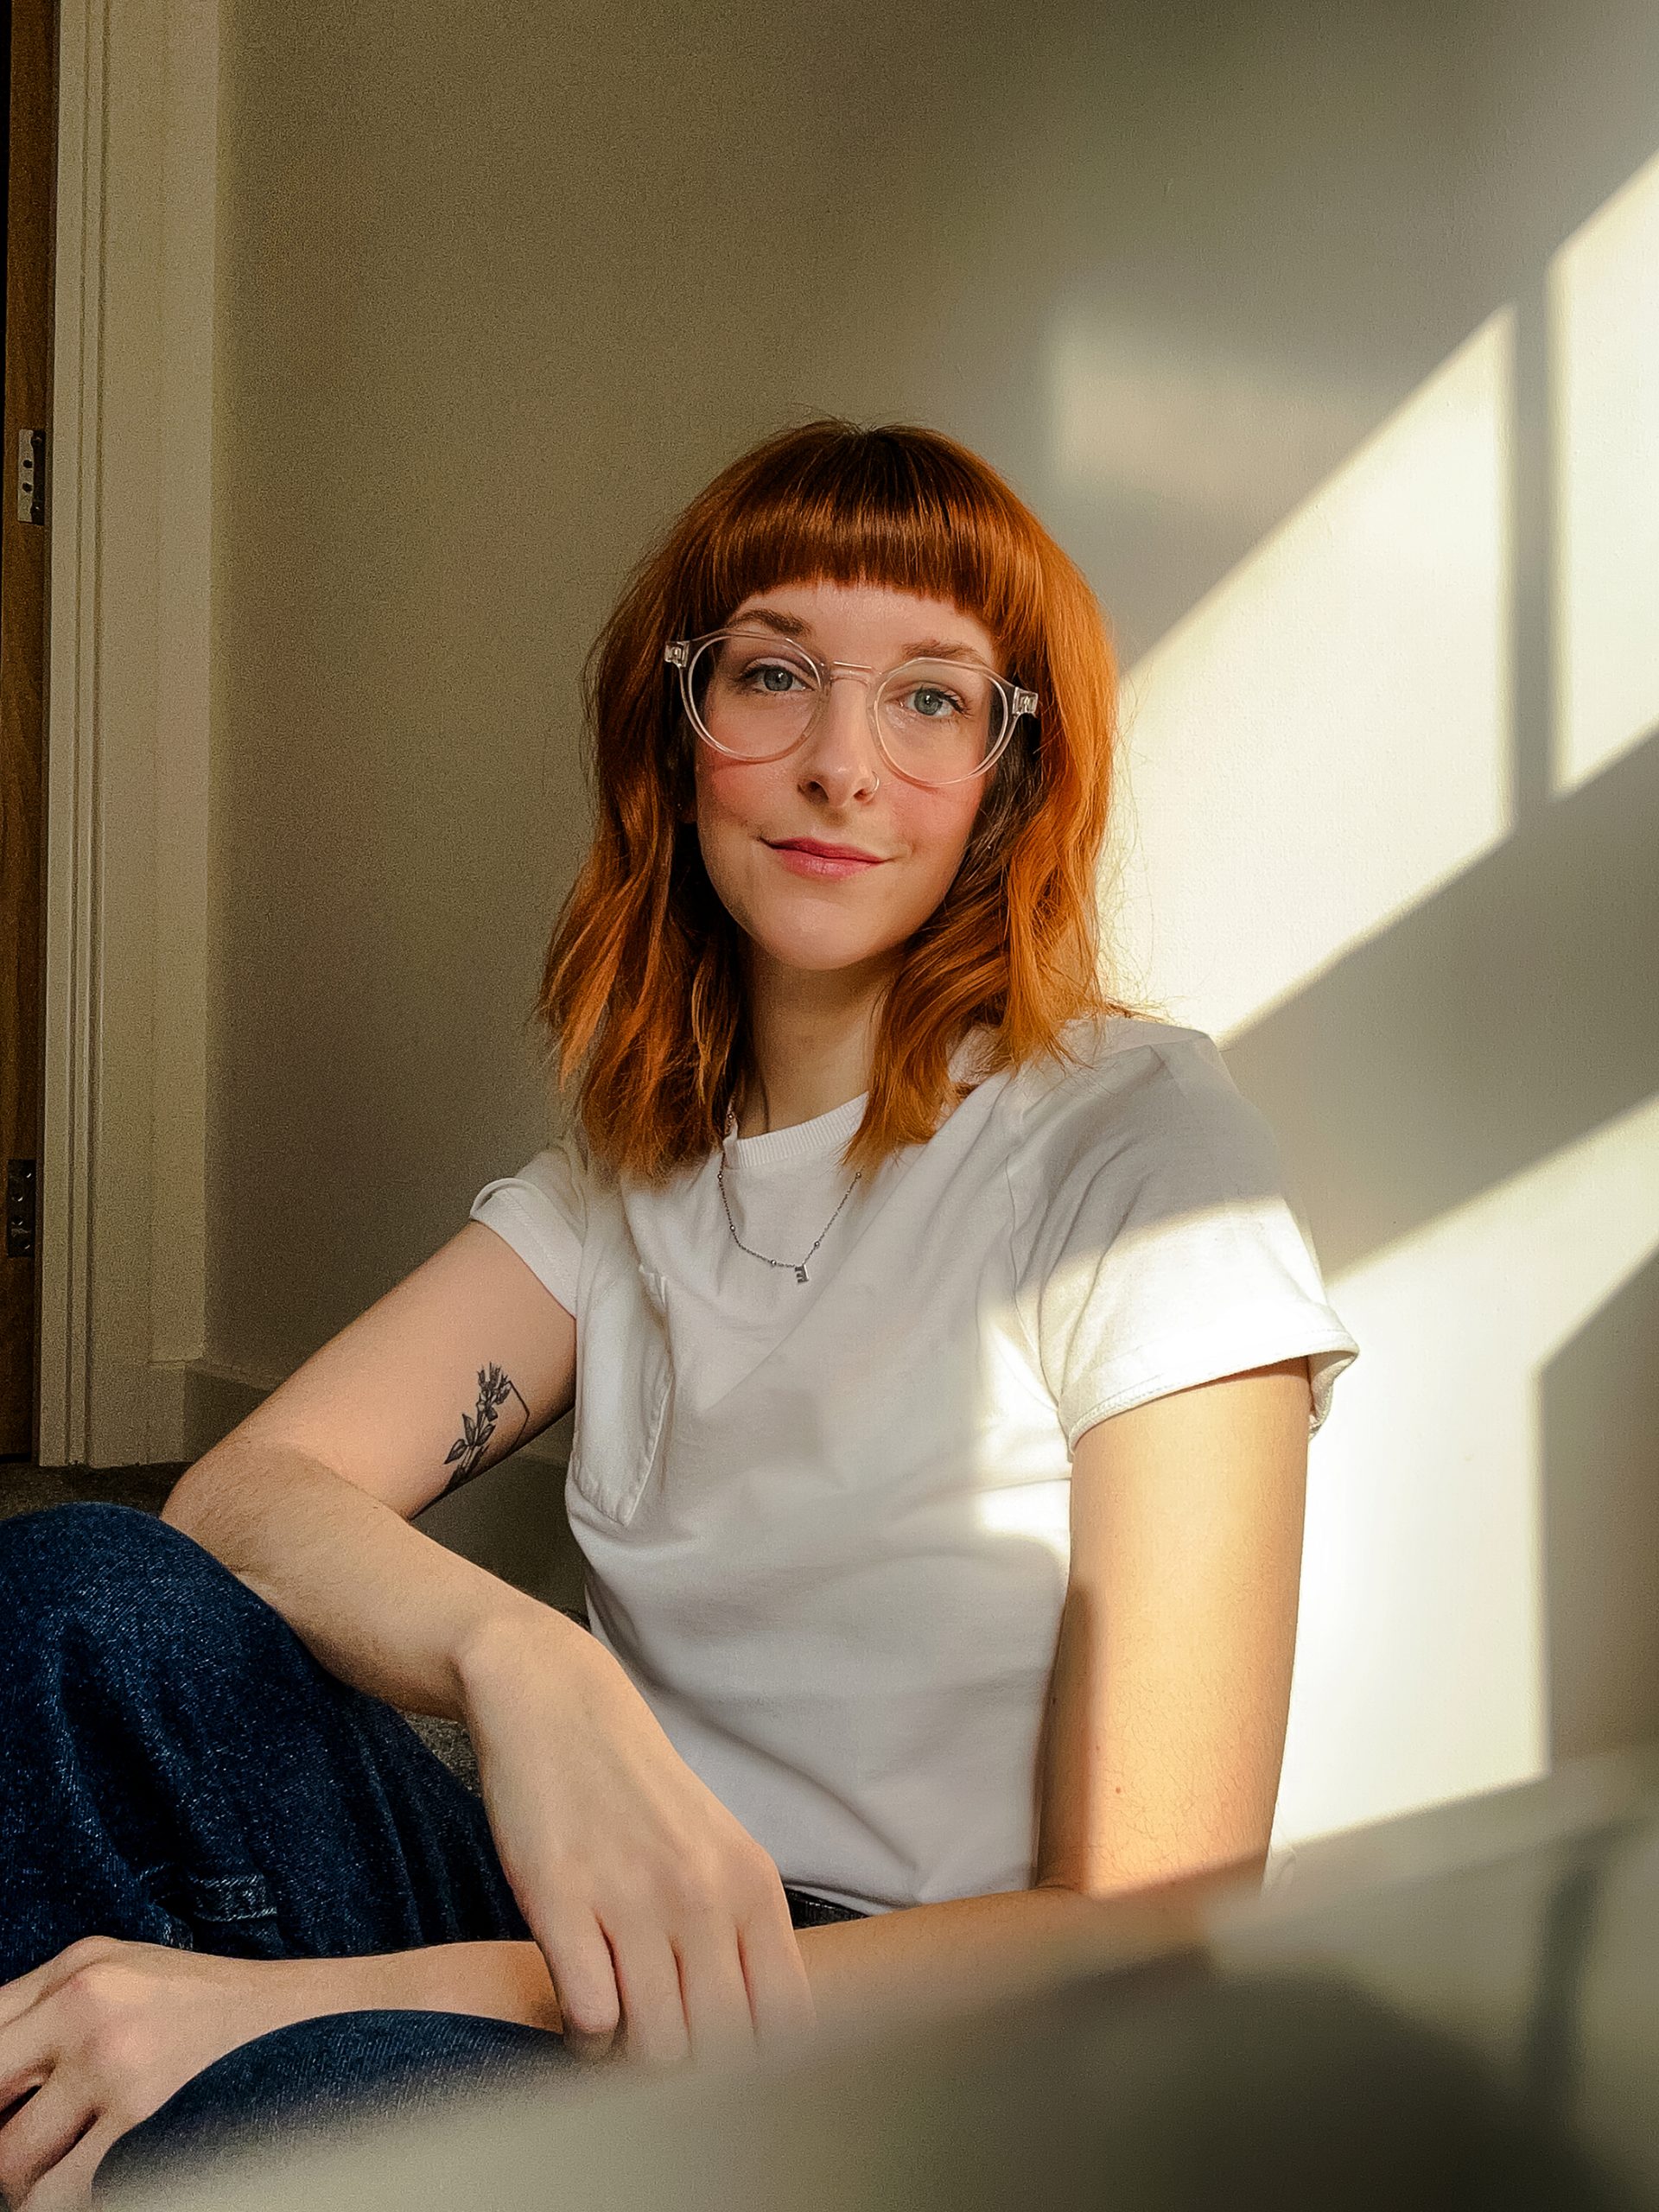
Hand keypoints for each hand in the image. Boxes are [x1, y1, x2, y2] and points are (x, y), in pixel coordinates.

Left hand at [0, 1936, 368, 2211]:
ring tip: (75, 2172)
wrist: (314, 2021)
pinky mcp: (150, 2125)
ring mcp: (120, 2066)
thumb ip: (48, 2009)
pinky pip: (66, 2196)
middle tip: (32, 2152)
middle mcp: (89, 2007)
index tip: (5, 2113)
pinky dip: (75, 2199)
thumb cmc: (216, 2008)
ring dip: (32, 2185)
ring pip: (13, 2167)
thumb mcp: (127, 1973)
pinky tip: (110, 2180)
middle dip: (1, 2144)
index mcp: (79, 1968)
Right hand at [460, 1613, 816, 2073]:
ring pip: (654, 2046)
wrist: (556, 1704)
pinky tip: (580, 2001)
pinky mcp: (559, 1899)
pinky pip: (590, 2015)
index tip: (727, 2078)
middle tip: (659, 2049)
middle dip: (689, 2073)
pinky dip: (584, 2032)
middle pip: (720, 2050)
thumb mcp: (717, 1849)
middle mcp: (703, 1893)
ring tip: (618, 2025)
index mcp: (753, 1886)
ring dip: (629, 2058)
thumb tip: (758, 2040)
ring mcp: (631, 1897)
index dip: (761, 2072)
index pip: (788, 2023)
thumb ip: (743, 1933)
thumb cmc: (637, 1790)